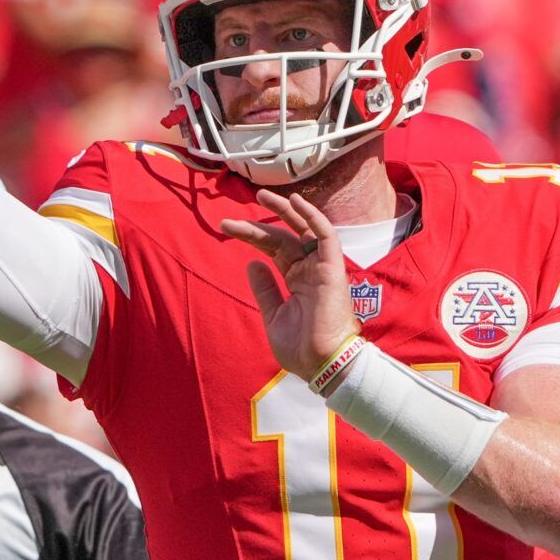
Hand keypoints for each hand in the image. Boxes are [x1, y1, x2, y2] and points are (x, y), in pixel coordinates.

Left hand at [220, 190, 361, 379]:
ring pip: (304, 229)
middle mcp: (308, 269)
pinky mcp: (333, 268)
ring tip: (261, 196)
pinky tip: (294, 202)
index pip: (273, 249)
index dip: (251, 236)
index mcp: (296, 279)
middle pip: (283, 236)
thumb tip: (252, 262)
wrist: (322, 363)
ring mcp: (321, 267)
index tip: (226, 228)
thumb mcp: (273, 315)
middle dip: (258, 223)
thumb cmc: (301, 348)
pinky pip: (325, 235)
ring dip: (285, 210)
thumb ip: (265, 288)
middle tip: (233, 216)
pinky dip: (312, 217)